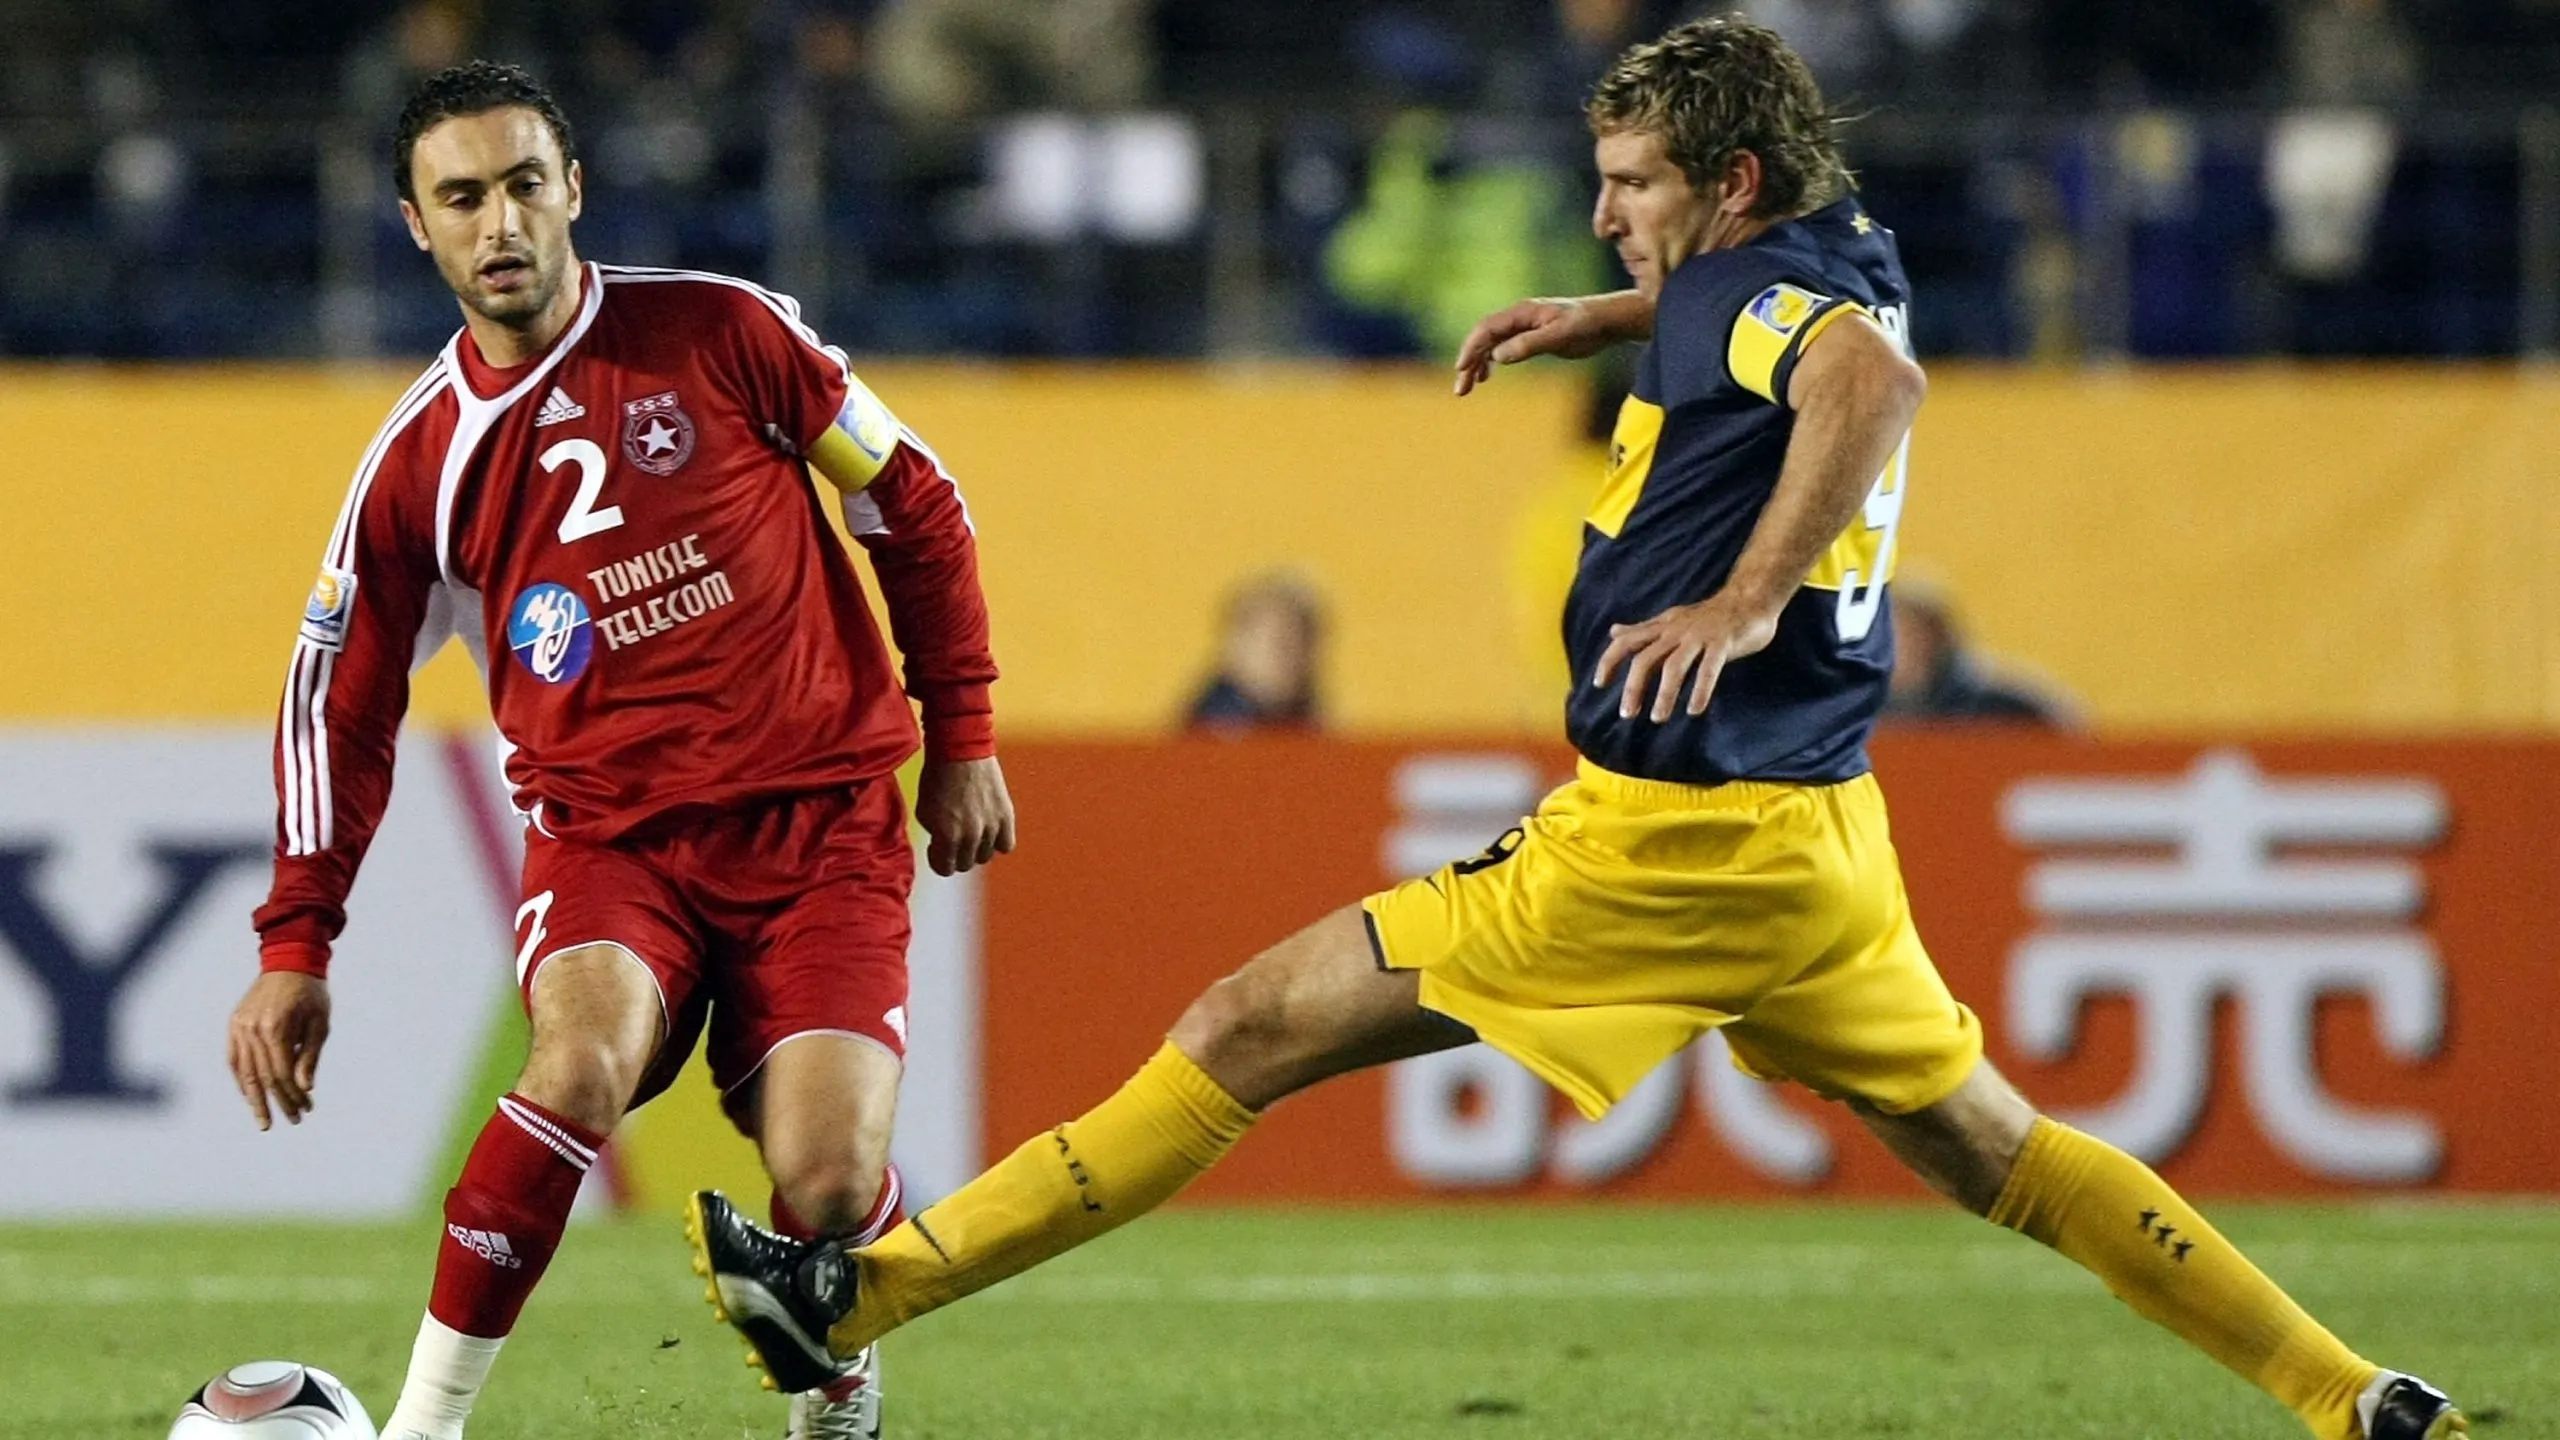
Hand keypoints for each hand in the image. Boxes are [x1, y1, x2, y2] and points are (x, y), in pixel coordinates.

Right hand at [227, 971, 329, 1130]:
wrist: (289, 962)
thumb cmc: (312, 994)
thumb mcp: (320, 1024)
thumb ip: (310, 1056)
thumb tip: (305, 1089)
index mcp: (276, 1028)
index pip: (281, 1074)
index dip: (293, 1096)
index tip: (306, 1110)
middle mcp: (252, 1029)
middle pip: (263, 1077)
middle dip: (279, 1102)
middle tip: (293, 1120)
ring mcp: (239, 1027)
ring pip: (244, 1073)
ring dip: (255, 1099)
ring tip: (265, 1120)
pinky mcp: (234, 1024)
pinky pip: (235, 1060)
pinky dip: (242, 1080)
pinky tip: (252, 1096)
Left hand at [916, 756, 1016, 875]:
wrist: (960, 750)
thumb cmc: (937, 778)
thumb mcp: (924, 812)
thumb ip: (935, 836)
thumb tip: (943, 848)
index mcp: (947, 836)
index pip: (944, 869)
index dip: (938, 859)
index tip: (937, 847)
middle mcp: (972, 836)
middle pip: (965, 864)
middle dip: (956, 853)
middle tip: (952, 835)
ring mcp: (991, 827)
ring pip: (985, 856)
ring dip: (976, 847)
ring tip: (970, 829)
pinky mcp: (1006, 816)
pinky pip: (1006, 845)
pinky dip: (997, 842)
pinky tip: (988, 830)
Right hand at [1452, 295, 1634, 395]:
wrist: (1607, 321)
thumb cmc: (1586, 325)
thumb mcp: (1559, 336)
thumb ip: (1529, 344)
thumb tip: (1497, 356)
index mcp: (1522, 312)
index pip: (1486, 328)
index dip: (1471, 348)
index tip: (1461, 369)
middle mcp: (1518, 317)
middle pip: (1484, 338)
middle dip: (1468, 362)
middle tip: (1460, 389)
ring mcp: (1523, 327)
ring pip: (1491, 345)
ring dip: (1477, 365)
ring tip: (1467, 388)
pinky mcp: (1530, 337)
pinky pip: (1502, 348)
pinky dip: (1490, 362)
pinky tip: (1486, 377)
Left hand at [1591, 596, 1781, 722]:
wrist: (1750, 598)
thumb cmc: (1709, 615)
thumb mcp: (1671, 620)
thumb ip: (1643, 630)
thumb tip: (1614, 633)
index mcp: (1663, 627)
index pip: (1627, 642)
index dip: (1609, 661)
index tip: (1599, 684)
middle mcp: (1676, 631)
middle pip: (1646, 659)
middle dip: (1633, 687)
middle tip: (1627, 714)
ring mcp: (1700, 637)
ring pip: (1675, 666)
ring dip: (1664, 694)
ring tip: (1658, 718)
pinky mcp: (1723, 643)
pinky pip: (1709, 668)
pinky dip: (1700, 689)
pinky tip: (1694, 710)